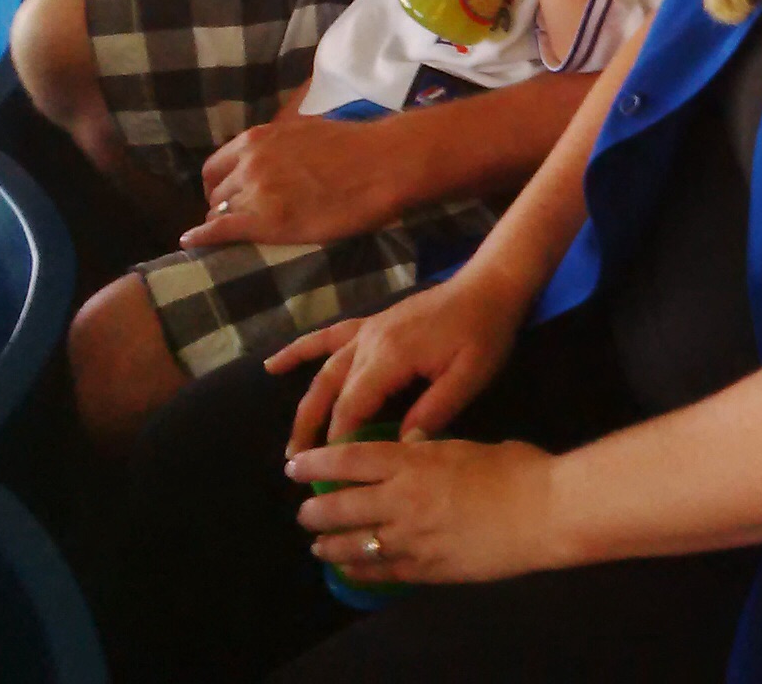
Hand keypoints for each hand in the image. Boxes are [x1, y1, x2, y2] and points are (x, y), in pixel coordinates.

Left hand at [183, 113, 396, 248]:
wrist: (382, 164)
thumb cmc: (355, 145)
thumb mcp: (305, 130)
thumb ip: (279, 144)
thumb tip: (274, 154)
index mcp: (257, 139)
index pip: (215, 166)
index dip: (220, 185)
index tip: (229, 196)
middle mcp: (249, 163)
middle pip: (217, 193)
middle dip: (224, 206)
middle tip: (240, 220)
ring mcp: (256, 193)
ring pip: (220, 213)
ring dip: (226, 223)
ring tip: (238, 236)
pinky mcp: (267, 221)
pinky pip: (220, 231)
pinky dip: (202, 238)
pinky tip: (190, 244)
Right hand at [268, 264, 531, 447]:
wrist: (489, 286)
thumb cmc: (484, 333)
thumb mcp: (470, 377)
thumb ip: (434, 411)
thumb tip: (401, 446)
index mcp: (391, 357)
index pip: (352, 407)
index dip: (339, 442)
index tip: (333, 475)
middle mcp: (368, 343)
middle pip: (330, 393)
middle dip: (313, 432)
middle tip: (300, 468)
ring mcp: (366, 331)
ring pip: (324, 372)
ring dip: (305, 406)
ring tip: (292, 443)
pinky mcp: (371, 324)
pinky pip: (327, 337)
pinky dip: (299, 351)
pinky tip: (273, 364)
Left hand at [290, 437, 567, 584]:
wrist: (545, 512)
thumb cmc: (515, 469)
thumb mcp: (464, 446)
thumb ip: (430, 450)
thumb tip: (410, 449)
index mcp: (411, 461)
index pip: (347, 460)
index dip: (315, 463)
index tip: (295, 466)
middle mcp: (401, 499)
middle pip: (339, 505)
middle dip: (315, 510)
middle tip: (305, 512)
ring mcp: (410, 537)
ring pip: (351, 543)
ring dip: (328, 544)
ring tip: (317, 544)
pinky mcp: (425, 568)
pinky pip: (379, 571)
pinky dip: (357, 569)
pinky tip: (347, 568)